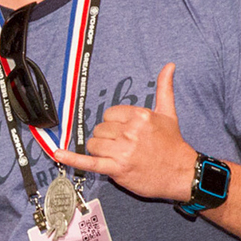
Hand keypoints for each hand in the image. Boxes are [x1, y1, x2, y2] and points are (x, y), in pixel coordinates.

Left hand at [54, 63, 196, 200]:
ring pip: (93, 144)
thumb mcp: (168, 113)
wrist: (182, 174)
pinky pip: (89, 162)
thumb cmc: (173, 144)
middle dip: (108, 138)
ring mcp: (122, 151)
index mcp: (139, 116)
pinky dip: (72, 159)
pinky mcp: (116, 168)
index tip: (126, 131)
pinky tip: (58, 154)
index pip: (109, 114)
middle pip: (100, 130)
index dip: (114, 124)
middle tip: (125, 146)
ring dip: (101, 151)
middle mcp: (130, 132)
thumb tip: (169, 66)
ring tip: (119, 155)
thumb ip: (164, 88)